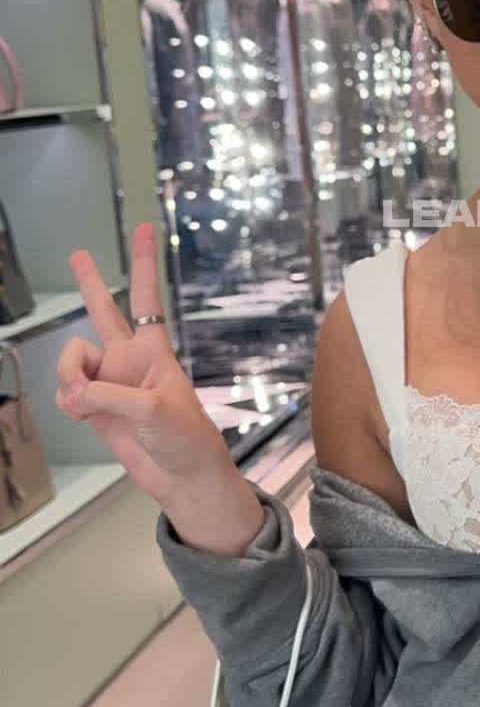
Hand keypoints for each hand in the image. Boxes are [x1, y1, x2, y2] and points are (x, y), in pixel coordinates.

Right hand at [57, 224, 262, 552]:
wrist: (183, 478)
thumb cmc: (185, 438)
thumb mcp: (152, 411)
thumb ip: (108, 395)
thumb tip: (76, 393)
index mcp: (153, 350)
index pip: (146, 297)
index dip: (143, 263)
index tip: (144, 229)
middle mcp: (129, 360)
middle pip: (103, 312)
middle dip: (90, 283)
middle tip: (76, 254)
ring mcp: (110, 383)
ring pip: (72, 361)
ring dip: (71, 378)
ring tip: (85, 402)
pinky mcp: (95, 408)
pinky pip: (67, 392)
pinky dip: (69, 403)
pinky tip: (83, 415)